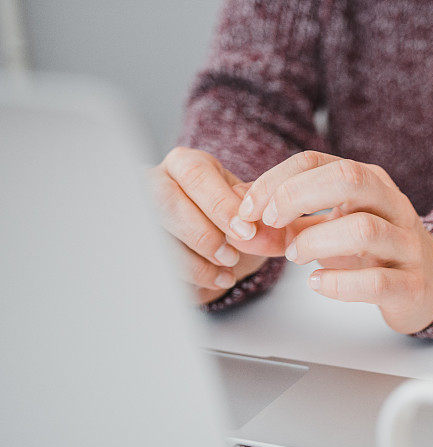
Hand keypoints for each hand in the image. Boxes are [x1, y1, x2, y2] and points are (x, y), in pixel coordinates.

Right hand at [147, 147, 285, 303]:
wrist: (216, 243)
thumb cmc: (231, 219)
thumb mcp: (251, 209)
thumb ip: (265, 215)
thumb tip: (276, 228)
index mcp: (186, 164)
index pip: (196, 175)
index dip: (221, 204)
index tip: (246, 230)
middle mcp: (156, 184)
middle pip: (167, 203)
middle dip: (204, 233)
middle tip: (232, 255)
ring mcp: (141, 215)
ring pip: (157, 237)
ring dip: (196, 261)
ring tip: (228, 271)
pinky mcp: (140, 247)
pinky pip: (156, 264)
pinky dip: (190, 277)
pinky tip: (216, 280)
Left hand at [236, 151, 432, 333]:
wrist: (429, 283)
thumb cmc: (373, 250)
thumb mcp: (333, 223)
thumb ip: (289, 220)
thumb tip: (239, 217)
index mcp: (369, 182)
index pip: (317, 162)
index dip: (276, 181)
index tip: (249, 208)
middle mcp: (392, 205)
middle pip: (348, 178)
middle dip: (297, 196)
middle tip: (271, 223)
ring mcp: (406, 244)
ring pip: (363, 229)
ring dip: (316, 242)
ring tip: (296, 256)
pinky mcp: (411, 284)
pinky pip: (377, 281)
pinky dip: (338, 284)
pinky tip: (317, 284)